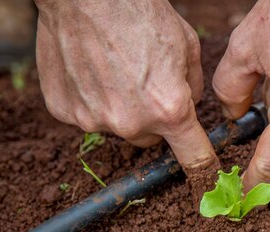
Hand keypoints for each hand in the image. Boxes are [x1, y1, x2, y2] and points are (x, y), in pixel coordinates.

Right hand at [34, 0, 217, 171]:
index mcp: (169, 110)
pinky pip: (86, 114)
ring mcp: (93, 120)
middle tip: (143, 82)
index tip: (205, 178)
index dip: (203, 168)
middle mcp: (130, 124)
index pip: (194, 157)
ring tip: (113, 68)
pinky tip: (88, 68)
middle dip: (152, 118)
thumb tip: (188, 106)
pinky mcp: (64, 111)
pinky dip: (89, 98)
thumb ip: (192, 89)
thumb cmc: (140, 12)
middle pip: (149, 139)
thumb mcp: (187, 47)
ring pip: (116, 127)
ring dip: (119, 108)